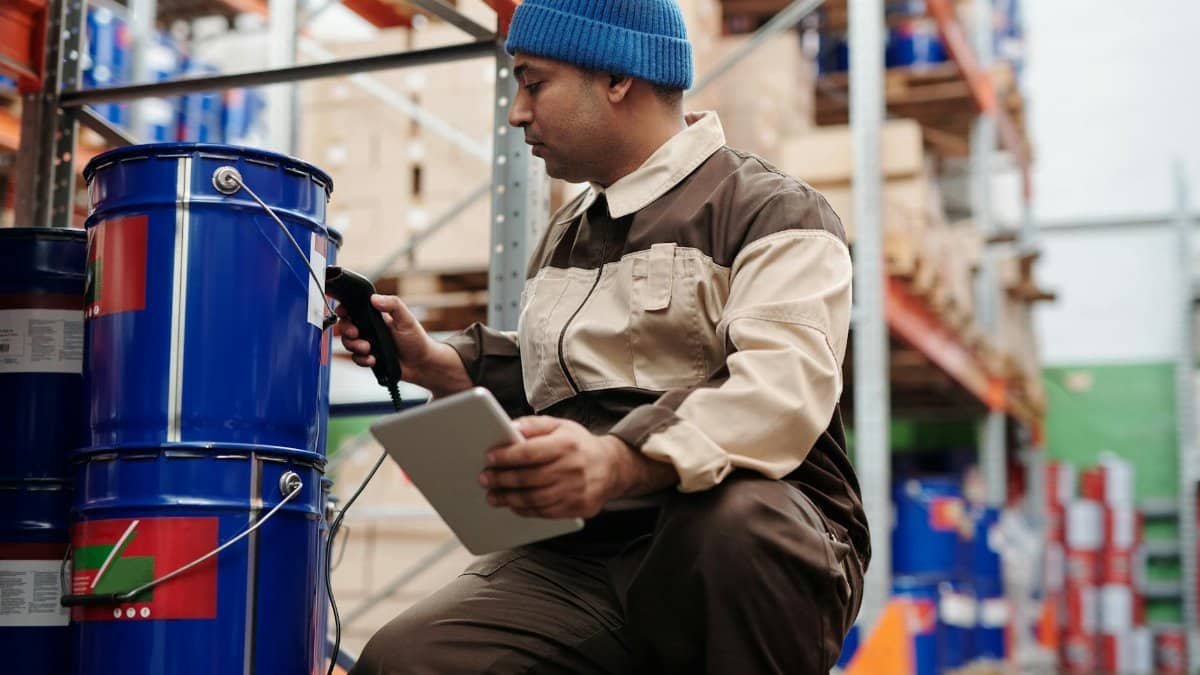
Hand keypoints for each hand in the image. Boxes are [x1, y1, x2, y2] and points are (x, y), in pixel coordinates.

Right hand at [337, 295, 469, 395]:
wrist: (422, 365)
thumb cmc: (417, 340)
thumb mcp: (406, 319)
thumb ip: (393, 305)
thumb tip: (374, 298)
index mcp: (376, 317)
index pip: (354, 309)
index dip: (344, 310)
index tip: (343, 312)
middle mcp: (370, 329)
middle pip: (346, 326)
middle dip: (347, 330)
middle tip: (356, 333)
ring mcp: (368, 344)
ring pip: (348, 343)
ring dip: (355, 346)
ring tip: (369, 349)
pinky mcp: (369, 358)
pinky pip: (356, 358)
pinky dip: (362, 359)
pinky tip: (373, 359)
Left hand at [480, 416, 677, 518]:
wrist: (612, 467)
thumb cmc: (579, 445)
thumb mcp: (560, 426)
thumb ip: (534, 425)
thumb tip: (510, 427)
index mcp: (566, 444)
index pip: (529, 452)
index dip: (506, 456)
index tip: (489, 458)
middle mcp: (572, 468)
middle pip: (528, 478)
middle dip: (502, 479)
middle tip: (485, 479)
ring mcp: (576, 491)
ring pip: (535, 499)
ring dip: (509, 499)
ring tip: (493, 495)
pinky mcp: (577, 508)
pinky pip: (545, 512)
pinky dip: (525, 510)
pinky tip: (513, 504)